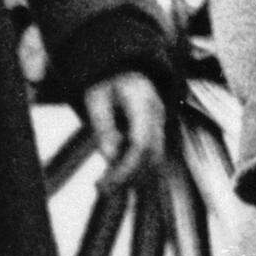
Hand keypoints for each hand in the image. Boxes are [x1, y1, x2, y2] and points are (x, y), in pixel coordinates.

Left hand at [83, 67, 167, 188]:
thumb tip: (110, 157)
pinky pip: (153, 157)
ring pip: (156, 159)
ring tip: (105, 186)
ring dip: (134, 177)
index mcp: (142, 102)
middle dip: (129, 177)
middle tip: (102, 189)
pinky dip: (138, 171)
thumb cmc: (105, 83)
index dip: (126, 167)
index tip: (106, 183)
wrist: (121, 66)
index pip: (142, 143)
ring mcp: (160, 123)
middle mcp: (158, 114)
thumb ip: (103, 127)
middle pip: (153, 155)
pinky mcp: (157, 132)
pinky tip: (116, 178)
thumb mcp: (95, 99)